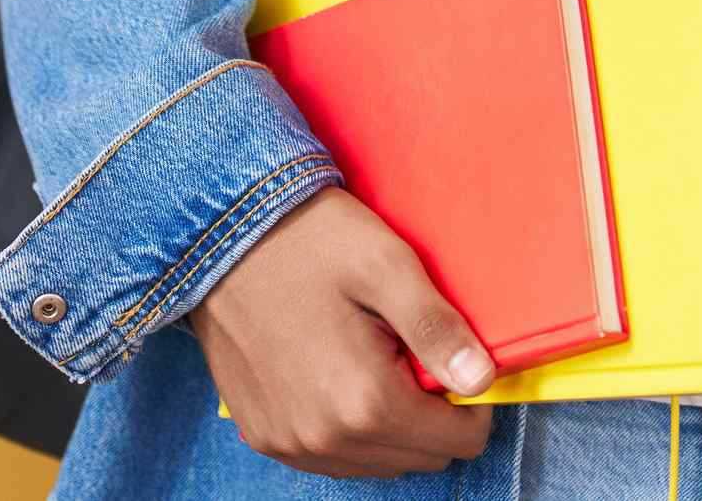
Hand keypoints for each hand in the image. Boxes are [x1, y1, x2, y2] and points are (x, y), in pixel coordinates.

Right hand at [189, 185, 498, 478]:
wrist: (219, 237)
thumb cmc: (308, 242)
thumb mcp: (387, 266)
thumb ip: (439, 330)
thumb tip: (481, 381)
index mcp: (365, 401)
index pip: (458, 440)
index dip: (471, 402)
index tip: (457, 360)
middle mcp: (325, 438)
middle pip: (420, 458)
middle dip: (432, 415)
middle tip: (415, 353)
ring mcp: (289, 443)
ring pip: (377, 464)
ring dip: (392, 427)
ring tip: (378, 362)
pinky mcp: (264, 436)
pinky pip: (330, 457)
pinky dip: (350, 431)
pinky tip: (342, 378)